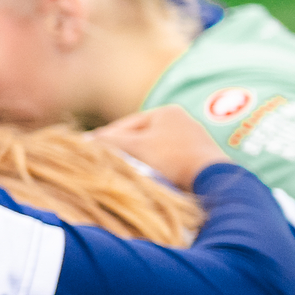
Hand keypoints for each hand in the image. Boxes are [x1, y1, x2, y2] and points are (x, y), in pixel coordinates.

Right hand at [92, 106, 227, 189]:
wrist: (213, 180)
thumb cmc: (172, 159)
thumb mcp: (134, 148)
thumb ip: (107, 142)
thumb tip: (82, 141)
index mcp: (166, 112)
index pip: (124, 126)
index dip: (105, 141)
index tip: (89, 154)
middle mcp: (182, 121)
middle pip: (140, 139)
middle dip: (123, 152)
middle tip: (105, 167)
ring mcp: (194, 140)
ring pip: (154, 152)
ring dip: (140, 164)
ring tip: (127, 178)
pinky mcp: (201, 159)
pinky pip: (170, 163)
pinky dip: (158, 171)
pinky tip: (150, 183)